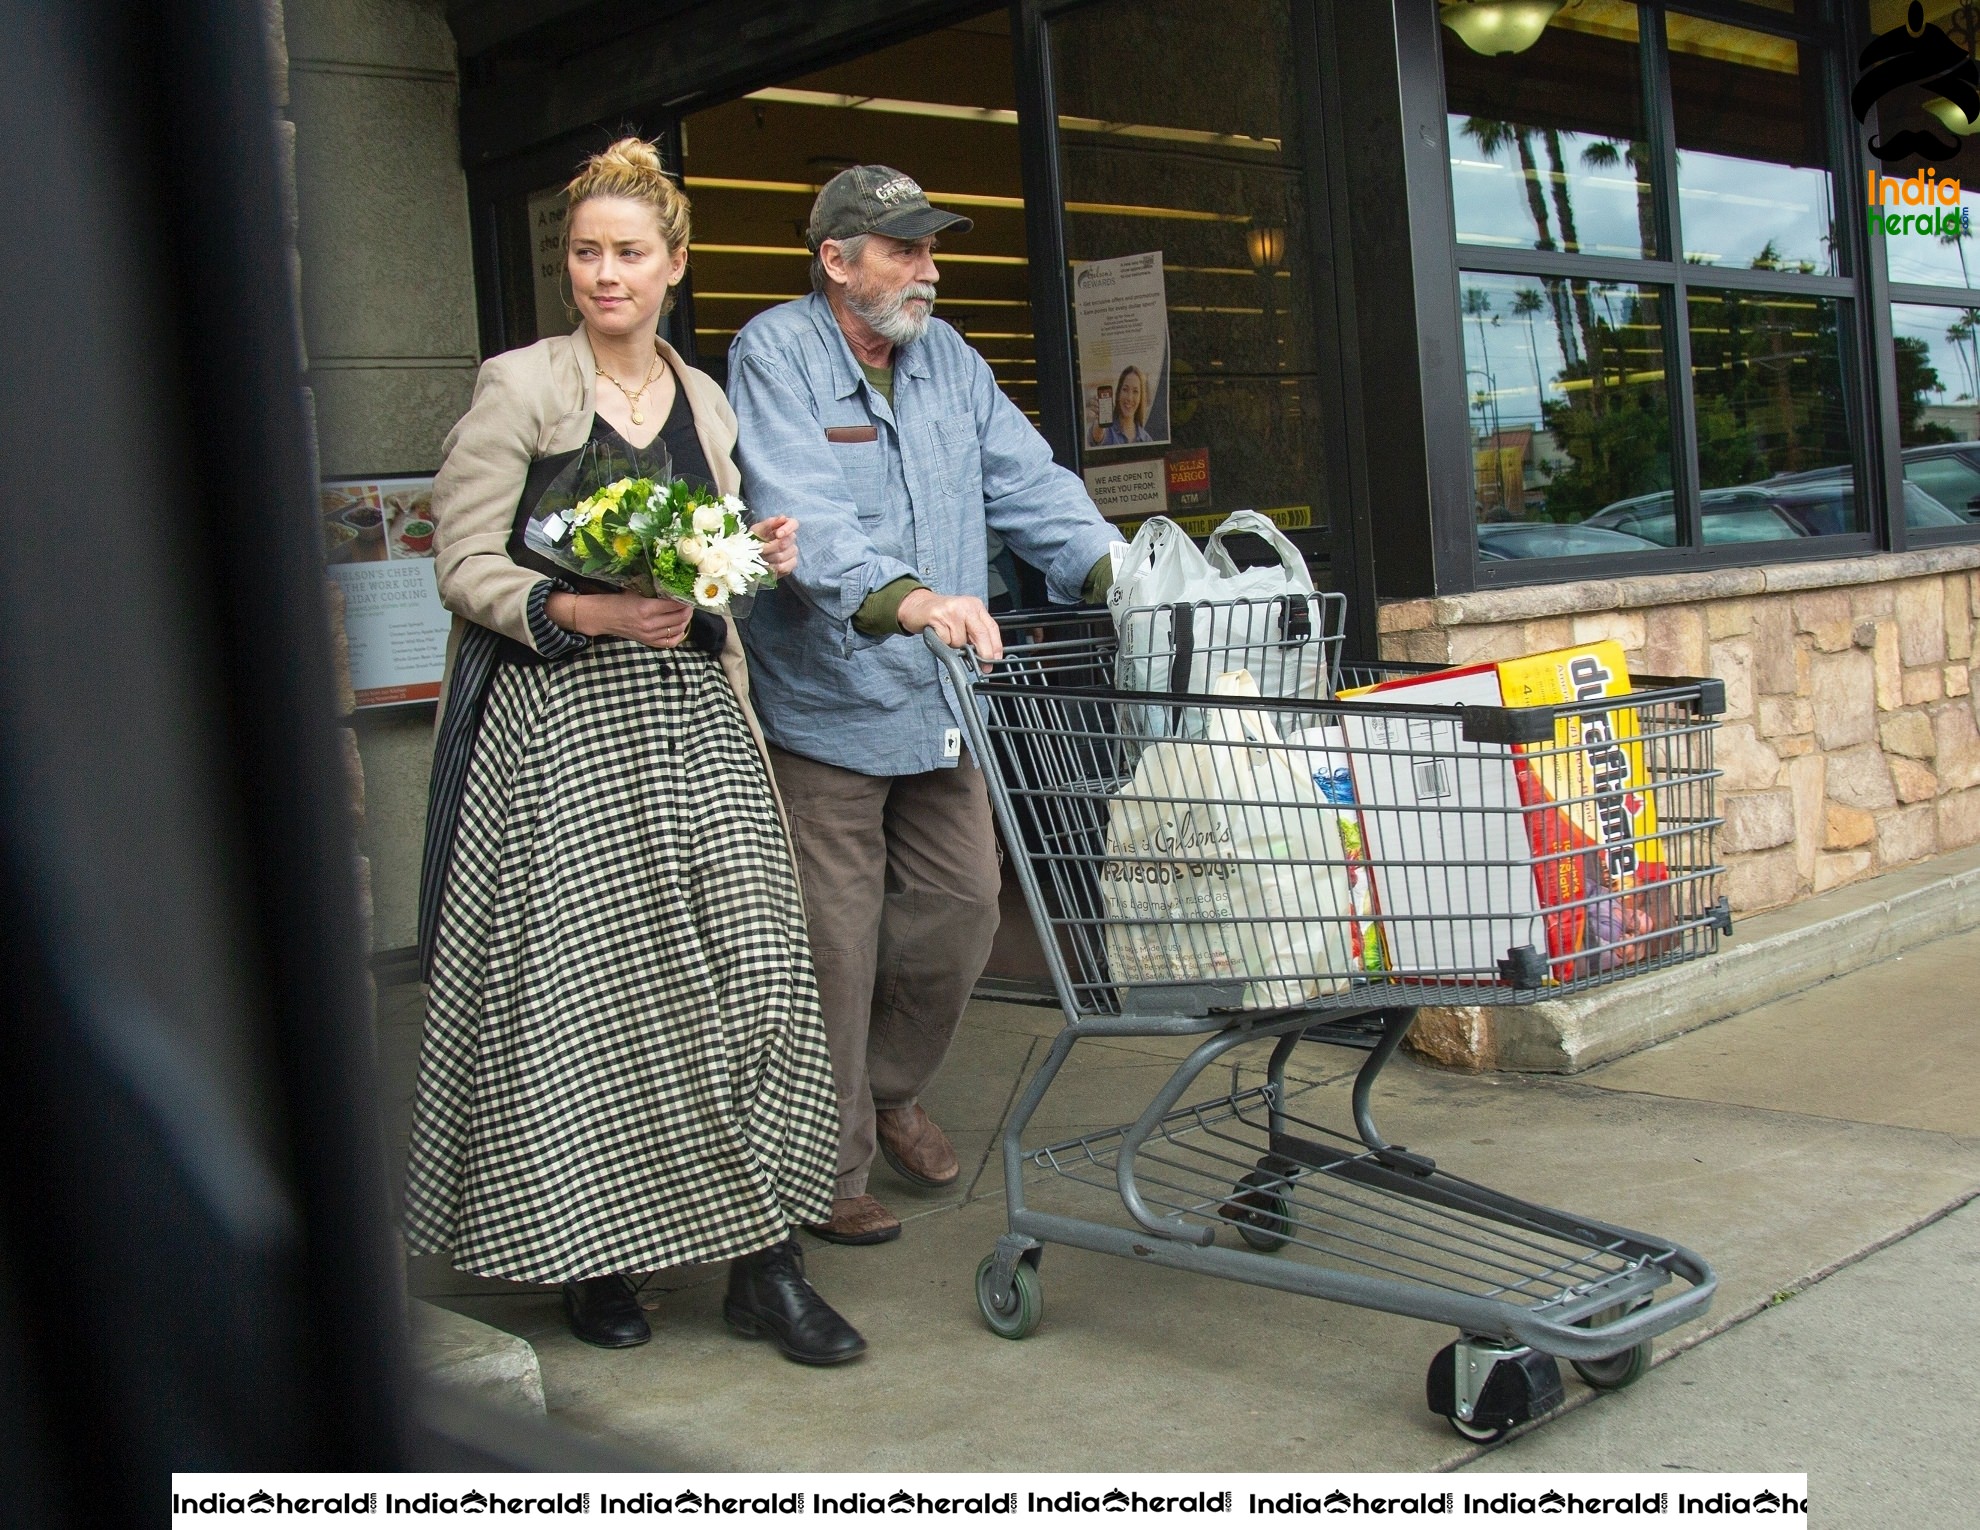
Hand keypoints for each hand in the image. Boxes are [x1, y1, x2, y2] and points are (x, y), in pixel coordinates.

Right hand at [554, 590, 694, 649]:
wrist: (603, 617)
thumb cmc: (618, 601)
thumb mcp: (635, 591)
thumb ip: (654, 590)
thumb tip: (673, 587)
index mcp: (646, 608)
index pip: (674, 605)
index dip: (684, 600)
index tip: (688, 595)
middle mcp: (649, 624)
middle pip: (679, 618)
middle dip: (688, 610)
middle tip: (690, 603)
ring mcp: (649, 635)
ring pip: (677, 630)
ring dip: (685, 621)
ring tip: (686, 613)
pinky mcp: (648, 642)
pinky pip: (670, 642)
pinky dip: (678, 635)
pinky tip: (681, 627)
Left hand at [751, 515, 798, 577]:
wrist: (749, 557)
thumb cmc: (754, 540)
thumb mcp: (756, 530)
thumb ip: (768, 524)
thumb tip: (783, 518)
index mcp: (783, 526)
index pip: (794, 524)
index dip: (787, 529)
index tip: (777, 534)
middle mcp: (791, 538)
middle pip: (785, 543)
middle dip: (769, 547)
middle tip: (759, 550)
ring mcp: (792, 552)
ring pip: (783, 556)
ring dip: (768, 558)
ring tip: (760, 558)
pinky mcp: (791, 564)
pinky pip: (785, 567)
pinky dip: (773, 567)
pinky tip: (767, 566)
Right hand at [897, 588, 1002, 663]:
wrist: (917, 604)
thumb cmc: (941, 614)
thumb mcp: (963, 619)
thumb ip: (974, 634)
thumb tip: (985, 655)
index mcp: (975, 606)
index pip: (991, 627)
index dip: (996, 646)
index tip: (996, 659)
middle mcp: (966, 606)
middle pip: (981, 634)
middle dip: (984, 653)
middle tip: (984, 666)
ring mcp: (952, 610)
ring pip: (960, 641)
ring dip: (954, 645)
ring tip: (947, 635)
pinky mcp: (937, 616)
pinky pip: (946, 640)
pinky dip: (942, 642)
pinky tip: (939, 633)